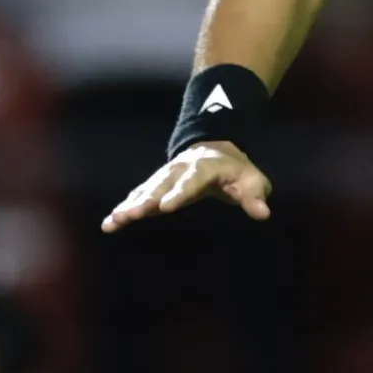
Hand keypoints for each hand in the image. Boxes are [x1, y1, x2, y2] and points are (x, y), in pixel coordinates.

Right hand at [102, 139, 272, 230]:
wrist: (215, 149)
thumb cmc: (235, 171)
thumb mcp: (251, 180)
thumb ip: (254, 196)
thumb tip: (263, 214)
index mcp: (204, 168)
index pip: (191, 181)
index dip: (178, 193)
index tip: (166, 207)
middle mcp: (179, 170)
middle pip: (160, 186)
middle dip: (145, 201)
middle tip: (130, 215)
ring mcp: (164, 176)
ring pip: (144, 191)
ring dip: (128, 206)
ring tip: (113, 222)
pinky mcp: (155, 185)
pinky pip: (138, 196)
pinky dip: (124, 208)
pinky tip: (109, 224)